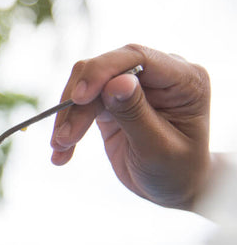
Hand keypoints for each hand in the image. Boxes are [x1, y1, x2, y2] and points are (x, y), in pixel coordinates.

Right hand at [50, 44, 210, 208]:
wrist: (172, 187)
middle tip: (63, 138)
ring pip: (86, 84)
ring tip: (60, 147)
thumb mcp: (158, 148)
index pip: (137, 57)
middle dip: (79, 102)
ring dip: (68, 115)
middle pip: (105, 69)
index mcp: (184, 78)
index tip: (79, 98)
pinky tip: (62, 150)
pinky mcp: (110, 98)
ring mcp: (132, 84)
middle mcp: (158, 74)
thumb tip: (115, 82)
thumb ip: (136, 114)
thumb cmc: (177, 170)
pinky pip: (81, 103)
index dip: (103, 71)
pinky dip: (68, 124)